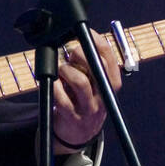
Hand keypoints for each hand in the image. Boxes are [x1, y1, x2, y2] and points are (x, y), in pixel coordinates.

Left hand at [52, 33, 122, 151]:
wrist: (79, 134)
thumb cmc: (84, 100)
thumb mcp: (93, 84)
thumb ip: (89, 65)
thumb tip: (78, 37)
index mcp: (111, 83)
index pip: (110, 57)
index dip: (97, 41)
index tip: (86, 31)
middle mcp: (104, 95)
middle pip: (98, 67)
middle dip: (82, 53)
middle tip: (71, 51)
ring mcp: (89, 108)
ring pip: (81, 82)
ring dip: (67, 70)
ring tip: (62, 69)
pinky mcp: (72, 117)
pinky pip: (62, 99)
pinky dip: (55, 86)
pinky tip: (53, 82)